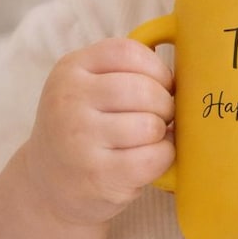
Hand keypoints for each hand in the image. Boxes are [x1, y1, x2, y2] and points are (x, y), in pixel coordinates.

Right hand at [23, 38, 174, 224]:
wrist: (47, 186)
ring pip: (151, 125)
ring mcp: (79, 140)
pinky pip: (153, 157)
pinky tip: (148, 159)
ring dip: (161, 133)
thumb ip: (125, 69)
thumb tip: (190, 66)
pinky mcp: (97, 175)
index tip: (161, 85)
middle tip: (160, 116)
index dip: (157, 69)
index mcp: (70, 69)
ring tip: (149, 138)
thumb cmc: (85, 127)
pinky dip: (162, 157)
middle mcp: (68, 100)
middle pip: (144, 90)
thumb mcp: (87, 86)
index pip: (128, 52)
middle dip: (164, 104)